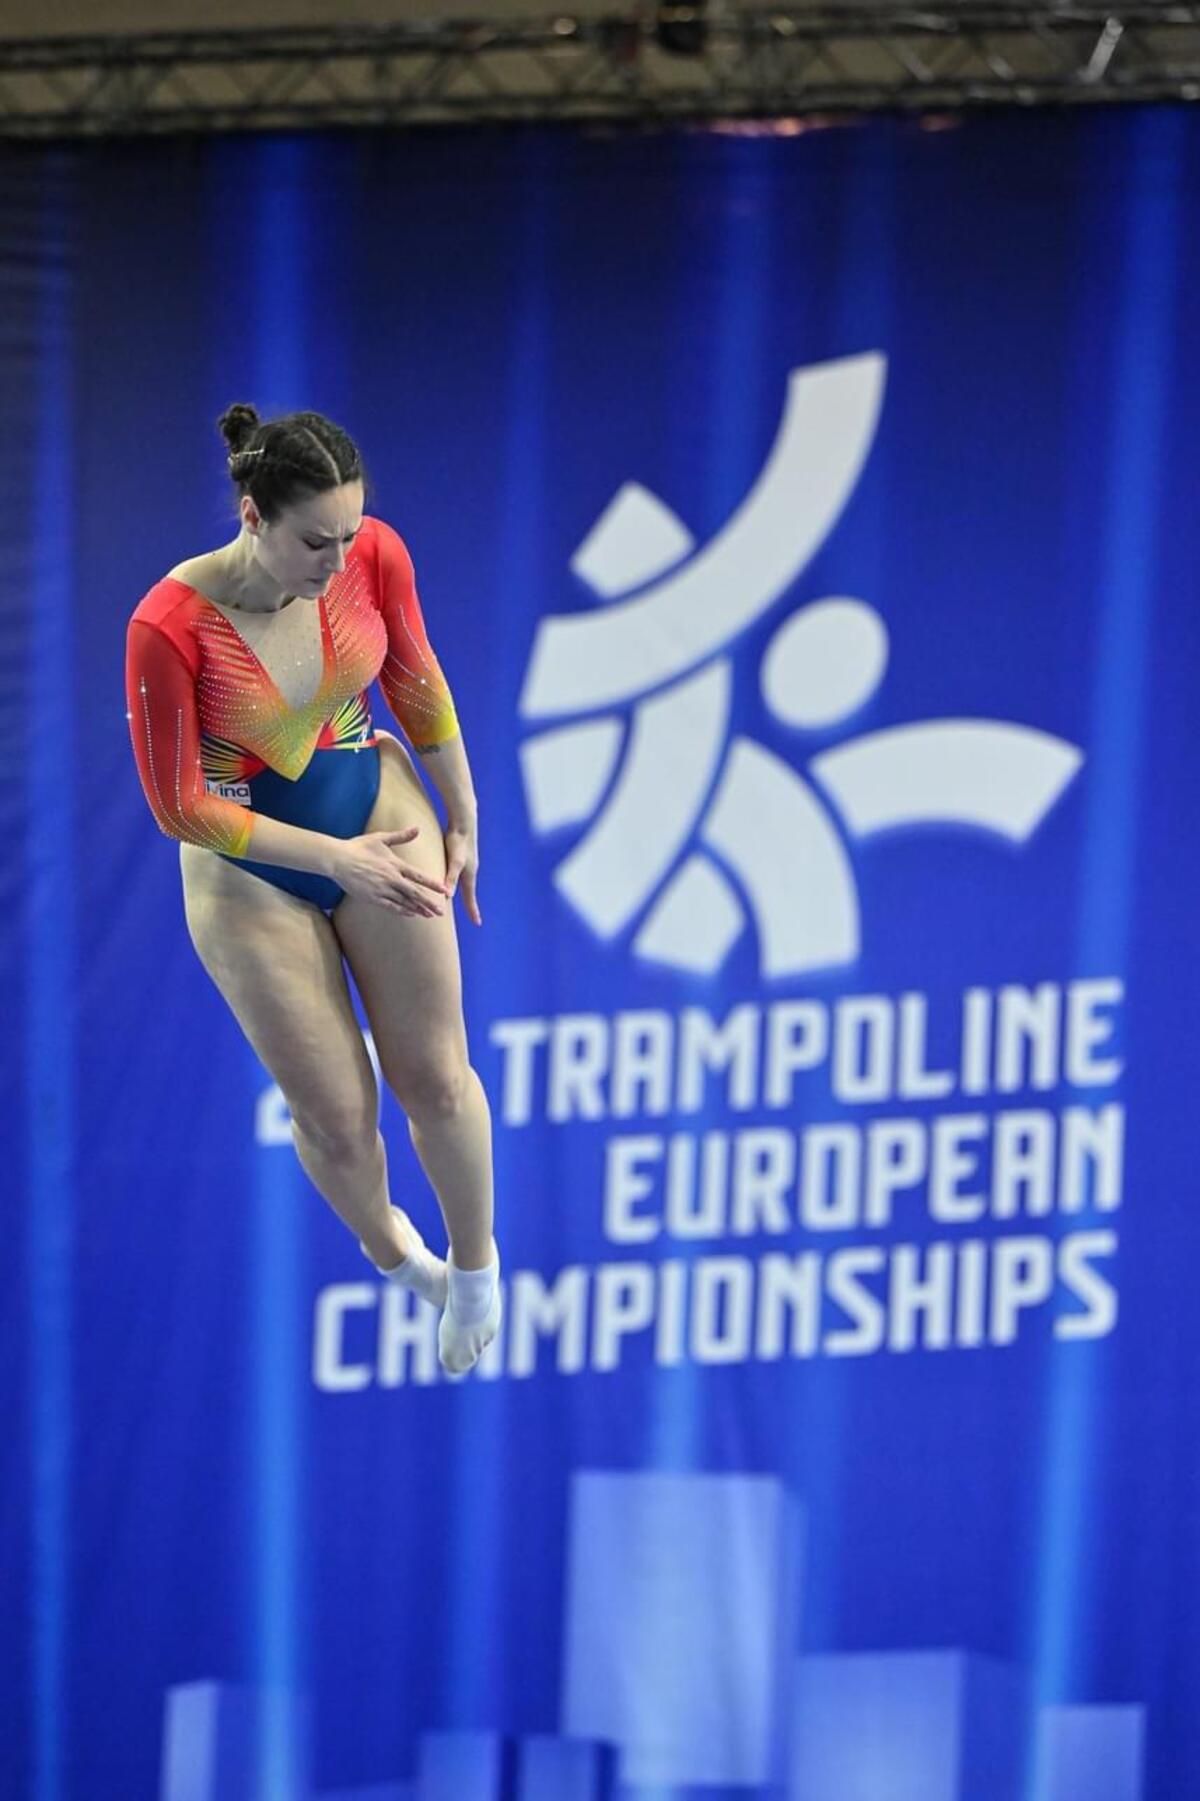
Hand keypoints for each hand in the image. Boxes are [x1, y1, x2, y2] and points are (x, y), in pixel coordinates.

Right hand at [330, 827, 450, 916]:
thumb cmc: (358, 847)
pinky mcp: (372, 897)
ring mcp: (381, 889)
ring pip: (404, 902)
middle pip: (414, 893)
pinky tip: (410, 914)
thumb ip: (401, 836)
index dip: (432, 884)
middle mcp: (391, 879)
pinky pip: (390, 907)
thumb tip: (417, 828)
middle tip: (440, 912)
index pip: (418, 876)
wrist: (337, 859)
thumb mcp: (380, 838)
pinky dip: (402, 911)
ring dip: (418, 909)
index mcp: (395, 864)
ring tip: (429, 915)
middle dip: (429, 903)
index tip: (444, 890)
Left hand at [443, 819, 481, 924]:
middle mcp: (470, 871)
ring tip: (462, 902)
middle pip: (469, 892)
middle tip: (472, 916)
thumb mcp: (454, 861)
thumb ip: (451, 877)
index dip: (473, 911)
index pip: (470, 898)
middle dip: (470, 904)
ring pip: (464, 883)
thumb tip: (448, 895)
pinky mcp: (461, 857)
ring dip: (464, 893)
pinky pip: (459, 875)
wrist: (463, 822)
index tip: (478, 923)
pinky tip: (452, 880)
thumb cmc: (458, 841)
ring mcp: (466, 864)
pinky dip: (457, 882)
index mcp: (469, 875)